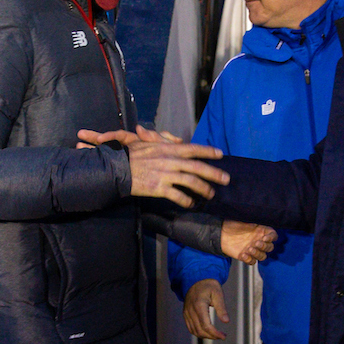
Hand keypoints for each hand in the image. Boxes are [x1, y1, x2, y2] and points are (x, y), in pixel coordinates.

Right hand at [78, 127, 226, 208]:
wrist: (118, 168)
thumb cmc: (133, 154)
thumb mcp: (148, 142)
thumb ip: (165, 139)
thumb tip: (179, 141)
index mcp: (168, 148)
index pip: (193, 149)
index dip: (208, 151)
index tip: (221, 154)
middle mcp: (170, 160)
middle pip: (197, 167)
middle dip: (214, 173)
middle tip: (226, 179)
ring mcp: (165, 174)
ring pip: (190, 181)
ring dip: (203, 188)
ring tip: (211, 194)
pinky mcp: (159, 188)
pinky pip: (177, 195)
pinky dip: (186, 200)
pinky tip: (191, 203)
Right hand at [183, 279, 228, 339]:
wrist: (196, 279)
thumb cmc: (208, 285)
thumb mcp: (218, 293)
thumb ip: (221, 308)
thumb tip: (226, 321)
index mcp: (199, 305)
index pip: (206, 325)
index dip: (214, 333)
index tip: (223, 336)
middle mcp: (190, 311)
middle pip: (200, 330)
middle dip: (211, 336)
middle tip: (221, 336)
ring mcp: (186, 313)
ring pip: (194, 331)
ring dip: (205, 336)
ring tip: (215, 335)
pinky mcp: (185, 314)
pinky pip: (190, 328)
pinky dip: (198, 332)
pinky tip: (207, 332)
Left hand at [221, 220, 275, 264]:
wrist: (221, 232)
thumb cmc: (234, 224)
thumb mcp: (245, 219)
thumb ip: (255, 222)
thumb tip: (261, 221)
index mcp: (261, 231)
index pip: (273, 236)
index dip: (272, 238)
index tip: (265, 238)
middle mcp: (259, 241)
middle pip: (270, 248)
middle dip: (265, 246)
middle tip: (256, 243)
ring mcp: (253, 249)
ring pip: (262, 256)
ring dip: (258, 254)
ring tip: (249, 249)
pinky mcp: (246, 256)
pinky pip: (252, 261)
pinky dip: (249, 259)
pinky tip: (243, 255)